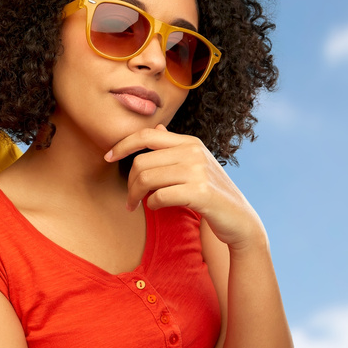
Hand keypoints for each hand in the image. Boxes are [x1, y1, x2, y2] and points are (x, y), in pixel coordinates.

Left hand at [105, 125, 264, 249]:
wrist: (239, 219)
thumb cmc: (212, 193)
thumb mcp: (196, 165)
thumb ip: (175, 148)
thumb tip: (157, 129)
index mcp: (190, 142)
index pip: (147, 136)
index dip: (123, 144)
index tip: (108, 156)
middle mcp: (194, 152)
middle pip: (141, 162)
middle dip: (129, 183)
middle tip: (129, 199)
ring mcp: (198, 171)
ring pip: (146, 179)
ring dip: (135, 196)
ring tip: (135, 205)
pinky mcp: (200, 193)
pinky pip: (159, 196)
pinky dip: (152, 204)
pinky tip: (156, 207)